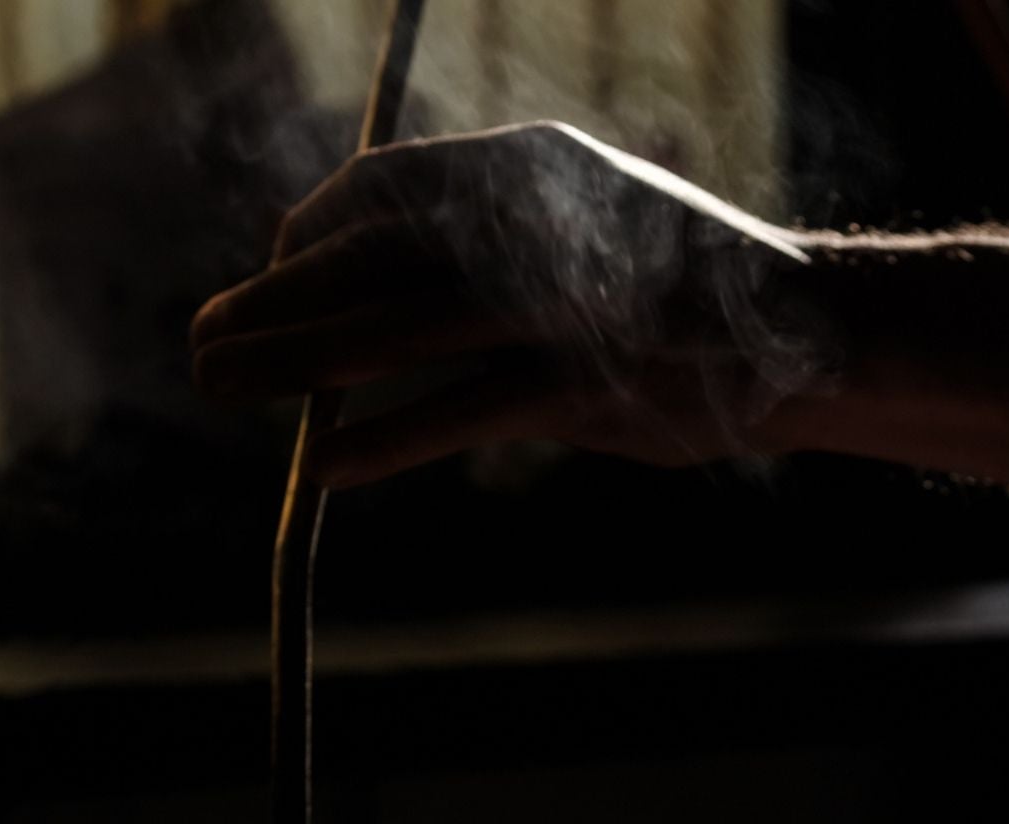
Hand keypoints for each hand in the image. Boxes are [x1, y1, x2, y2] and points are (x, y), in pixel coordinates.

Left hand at [190, 123, 830, 487]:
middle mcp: (532, 219)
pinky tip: (324, 468)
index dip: (307, 242)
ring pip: (399, 324)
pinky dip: (386, 440)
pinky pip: (461, 410)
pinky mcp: (585, 378)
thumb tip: (391, 304)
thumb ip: (490, 268)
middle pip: (369, 255)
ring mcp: (560, 298)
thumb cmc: (680, 300)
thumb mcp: (577, 253)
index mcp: (523, 170)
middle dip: (274, 301)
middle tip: (200, 344)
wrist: (808, 334)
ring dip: (297, 359)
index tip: (269, 287)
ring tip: (222, 388)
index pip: (380, 193)